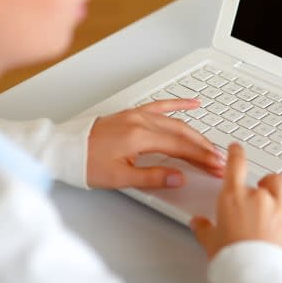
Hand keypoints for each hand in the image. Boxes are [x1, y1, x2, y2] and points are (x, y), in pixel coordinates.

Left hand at [86, 99, 224, 188]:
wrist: (63, 149)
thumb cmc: (85, 163)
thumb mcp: (119, 178)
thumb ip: (152, 177)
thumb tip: (179, 177)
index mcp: (139, 137)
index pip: (180, 147)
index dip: (201, 157)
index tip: (216, 166)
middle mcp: (141, 122)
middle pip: (183, 133)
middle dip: (204, 147)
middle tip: (218, 160)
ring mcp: (137, 115)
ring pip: (176, 121)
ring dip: (196, 133)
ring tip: (211, 144)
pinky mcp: (133, 114)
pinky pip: (161, 105)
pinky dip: (179, 104)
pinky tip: (193, 104)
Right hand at [190, 143, 281, 258]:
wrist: (253, 276)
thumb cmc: (231, 259)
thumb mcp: (210, 242)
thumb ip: (204, 228)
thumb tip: (198, 223)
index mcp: (234, 198)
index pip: (235, 165)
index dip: (236, 152)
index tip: (236, 148)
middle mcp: (259, 198)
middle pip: (260, 179)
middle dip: (257, 185)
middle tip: (252, 195)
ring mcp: (280, 209)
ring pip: (281, 185)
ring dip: (276, 186)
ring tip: (272, 190)